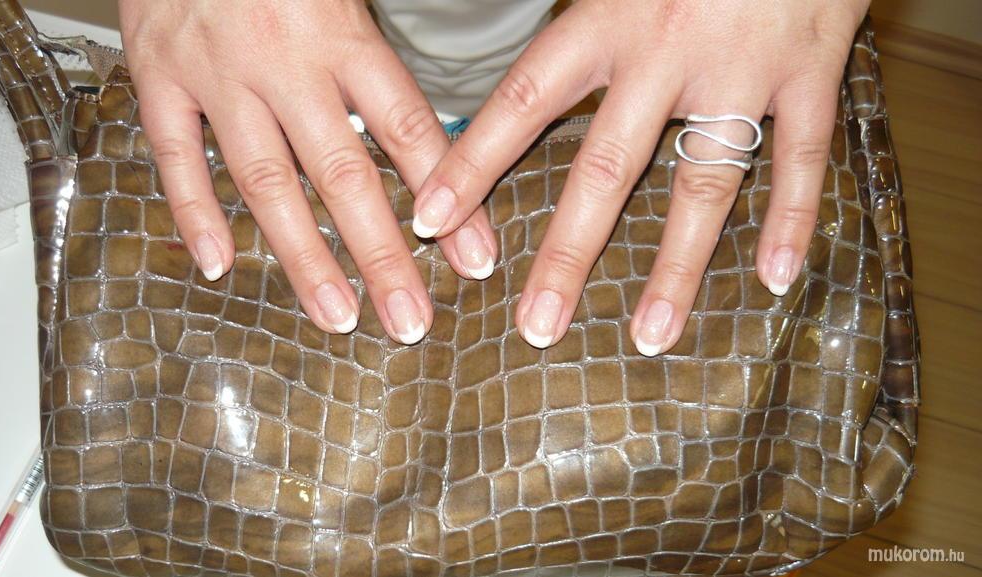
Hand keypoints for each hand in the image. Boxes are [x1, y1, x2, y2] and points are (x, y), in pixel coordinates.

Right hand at [118, 0, 497, 343]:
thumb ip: (378, 71)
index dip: (448, 201)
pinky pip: (174, 155)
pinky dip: (195, 213)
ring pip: (266, 181)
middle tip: (410, 319)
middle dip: (382, 255)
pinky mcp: (158, 75)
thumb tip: (436, 147)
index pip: (409, 132)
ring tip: (336, 316)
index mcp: (343, 36)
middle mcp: (285, 62)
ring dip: (303, 256)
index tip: (473, 259)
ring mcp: (218, 74)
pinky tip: (219, 265)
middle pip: (343, 175)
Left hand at [410, 0, 868, 352]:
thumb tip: (507, 72)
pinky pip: (800, 158)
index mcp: (606, 20)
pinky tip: (774, 278)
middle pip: (606, 171)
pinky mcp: (808, 73)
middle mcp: (664, 53)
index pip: (522, 104)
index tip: (430, 219)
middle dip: (567, 255)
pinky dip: (791, 219)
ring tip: (651, 336)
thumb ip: (566, 21)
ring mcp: (739, 70)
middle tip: (535, 326)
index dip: (473, 164)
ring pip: (703, 183)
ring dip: (677, 267)